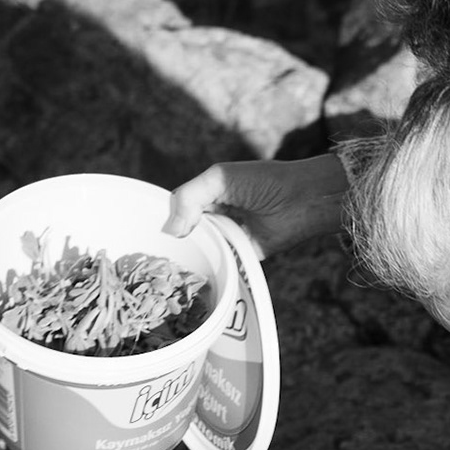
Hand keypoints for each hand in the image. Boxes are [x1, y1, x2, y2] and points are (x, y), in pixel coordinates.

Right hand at [163, 154, 348, 258]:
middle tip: (158, 255)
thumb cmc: (264, 181)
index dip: (165, 219)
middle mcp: (217, 216)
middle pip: (187, 232)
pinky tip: (199, 270)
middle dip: (177, 242)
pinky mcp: (244, 254)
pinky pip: (224, 262)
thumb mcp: (219, 179)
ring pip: (204, 249)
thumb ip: (189, 197)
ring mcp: (230, 236)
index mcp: (208, 195)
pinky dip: (214, 265)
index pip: (177, 209)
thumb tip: (170, 230)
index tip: (146, 232)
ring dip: (194, 255)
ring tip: (174, 265)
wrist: (303, 199)